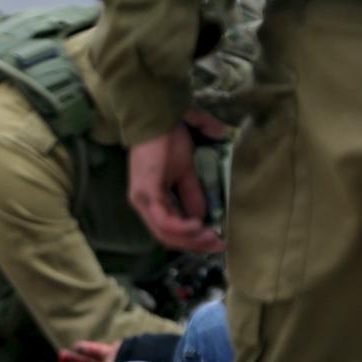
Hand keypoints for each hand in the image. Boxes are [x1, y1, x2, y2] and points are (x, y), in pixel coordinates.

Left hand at [127, 109, 227, 253]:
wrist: (157, 116)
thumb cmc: (168, 137)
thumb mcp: (186, 171)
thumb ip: (192, 193)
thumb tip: (203, 216)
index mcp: (151, 200)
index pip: (170, 231)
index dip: (193, 241)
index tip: (217, 241)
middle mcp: (142, 204)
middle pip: (168, 238)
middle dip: (195, 245)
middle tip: (219, 245)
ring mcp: (142, 199)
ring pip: (166, 233)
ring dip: (191, 239)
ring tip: (212, 236)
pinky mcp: (146, 191)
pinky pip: (164, 220)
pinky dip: (182, 227)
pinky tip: (199, 225)